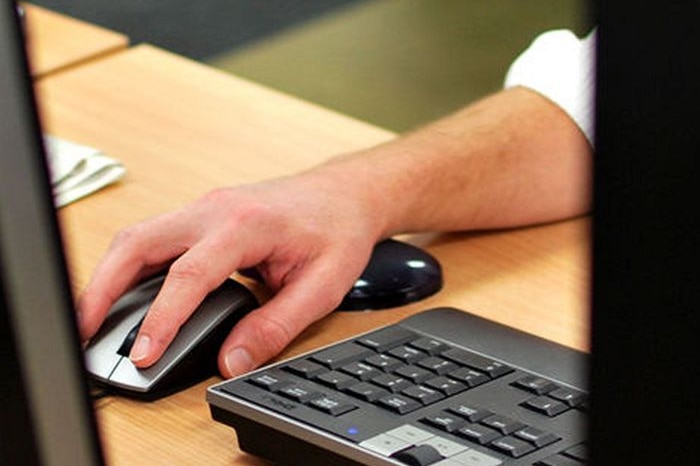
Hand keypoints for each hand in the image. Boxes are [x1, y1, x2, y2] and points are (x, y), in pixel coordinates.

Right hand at [78, 170, 384, 376]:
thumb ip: (275, 325)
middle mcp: (215, 209)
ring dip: (109, 276)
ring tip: (92, 320)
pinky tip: (122, 296)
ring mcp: (204, 208)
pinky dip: (129, 267)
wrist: (344, 195)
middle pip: (139, 242)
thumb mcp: (321, 286)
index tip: (143, 352)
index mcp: (246, 224)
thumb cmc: (337, 231)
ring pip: (138, 237)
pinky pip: (154, 238)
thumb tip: (232, 359)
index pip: (189, 273)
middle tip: (84, 330)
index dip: (162, 317)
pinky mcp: (201, 216)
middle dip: (102, 287)